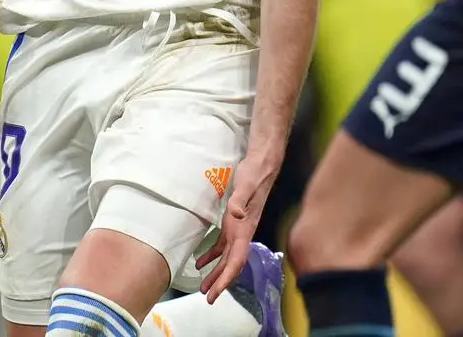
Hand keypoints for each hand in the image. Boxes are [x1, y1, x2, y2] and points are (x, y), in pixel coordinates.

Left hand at [196, 153, 277, 302]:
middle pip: (231, 264)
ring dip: (216, 272)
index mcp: (245, 229)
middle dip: (221, 282)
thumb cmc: (254, 175)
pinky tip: (201, 262)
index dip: (227, 278)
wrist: (261, 164)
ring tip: (204, 287)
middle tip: (208, 298)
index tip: (216, 293)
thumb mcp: (245, 186)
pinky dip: (212, 255)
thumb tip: (236, 214)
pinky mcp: (232, 222)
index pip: (236, 260)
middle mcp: (243, 233)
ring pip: (227, 257)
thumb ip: (240, 200)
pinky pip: (222, 244)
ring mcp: (238, 228)